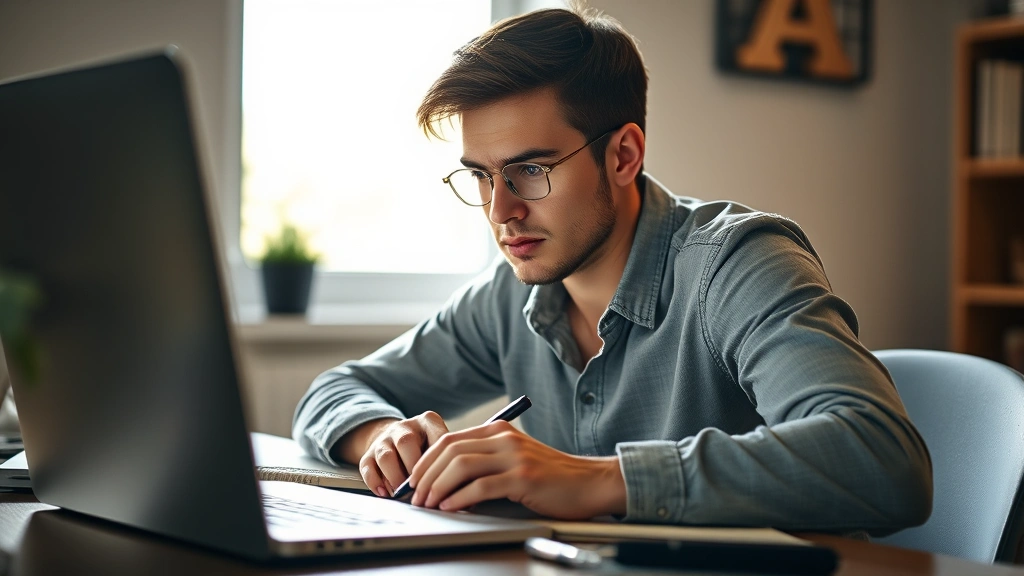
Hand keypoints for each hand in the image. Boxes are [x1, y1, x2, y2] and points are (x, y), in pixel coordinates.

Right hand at [340, 412, 448, 497]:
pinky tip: (386, 494)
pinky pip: (367, 468)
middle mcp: (404, 427)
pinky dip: (376, 483)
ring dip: (395, 478)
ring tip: (405, 496)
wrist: (395, 438)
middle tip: (423, 491)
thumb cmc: (427, 448)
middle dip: (414, 470)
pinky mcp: (368, 454)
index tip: (445, 479)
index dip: (440, 460)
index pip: (436, 436)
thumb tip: (464, 488)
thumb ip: (451, 461)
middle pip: (406, 443)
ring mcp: (384, 439)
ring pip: (385, 456)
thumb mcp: (441, 445)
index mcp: (427, 421)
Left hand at [406, 421, 626, 519]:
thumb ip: (485, 462)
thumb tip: (444, 481)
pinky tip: (451, 507)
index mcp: (499, 431)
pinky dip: (459, 498)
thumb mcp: (515, 460)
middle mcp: (504, 438)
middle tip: (415, 496)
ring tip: (429, 503)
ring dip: (438, 486)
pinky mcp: (524, 477)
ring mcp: (515, 456)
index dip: (426, 461)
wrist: (590, 483)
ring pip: (461, 465)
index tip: (414, 481)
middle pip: (450, 450)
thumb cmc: (552, 478)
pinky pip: (481, 486)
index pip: (449, 439)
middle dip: (426, 474)